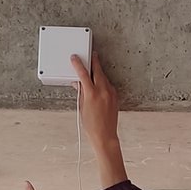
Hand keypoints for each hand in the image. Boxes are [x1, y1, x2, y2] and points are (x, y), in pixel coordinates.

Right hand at [72, 52, 126, 186]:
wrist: (105, 135)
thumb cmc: (91, 125)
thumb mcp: (81, 108)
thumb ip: (80, 93)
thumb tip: (77, 83)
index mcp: (91, 94)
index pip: (83, 74)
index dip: (78, 64)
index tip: (75, 58)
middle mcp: (103, 91)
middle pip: (97, 71)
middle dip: (93, 61)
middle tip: (91, 54)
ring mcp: (111, 94)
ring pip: (103, 77)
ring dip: (98, 72)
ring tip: (93, 69)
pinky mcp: (115, 97)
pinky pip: (108, 85)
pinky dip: (103, 82)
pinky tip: (99, 83)